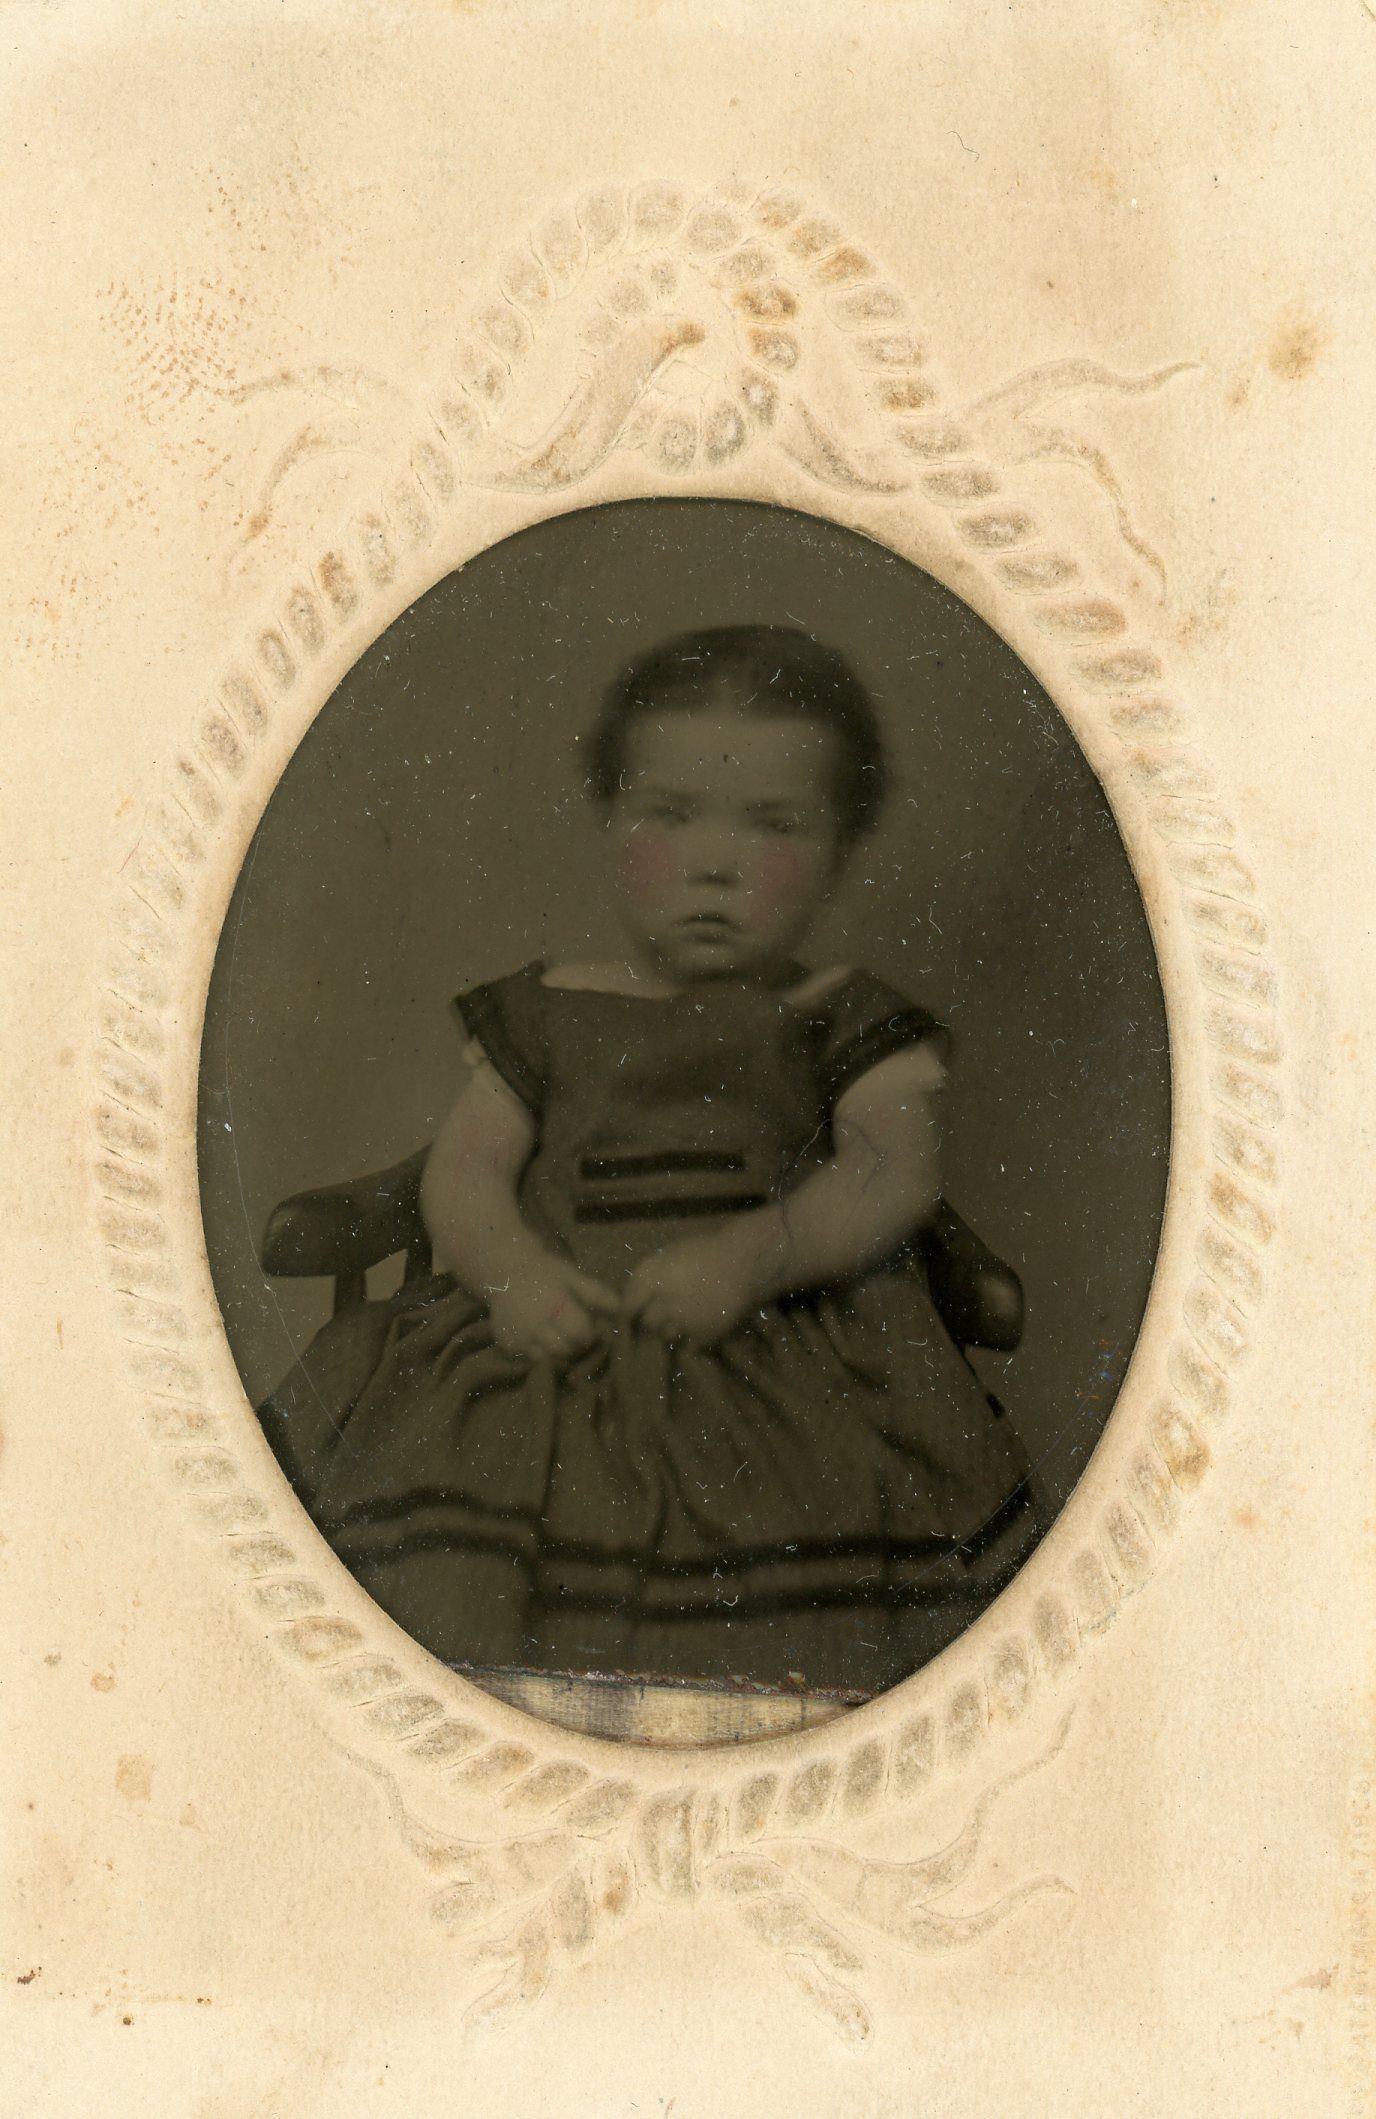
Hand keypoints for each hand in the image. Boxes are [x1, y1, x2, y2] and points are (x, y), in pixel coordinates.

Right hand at [487, 1252, 618, 1362]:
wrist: (503, 1270)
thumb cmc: (544, 1271)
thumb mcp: (571, 1275)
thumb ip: (595, 1292)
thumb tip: (621, 1309)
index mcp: (553, 1305)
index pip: (581, 1334)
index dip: (589, 1332)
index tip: (589, 1325)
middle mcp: (534, 1325)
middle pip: (566, 1350)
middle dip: (576, 1345)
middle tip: (575, 1333)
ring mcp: (518, 1337)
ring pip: (549, 1360)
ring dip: (559, 1353)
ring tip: (559, 1336)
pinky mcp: (507, 1346)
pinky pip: (530, 1360)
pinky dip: (541, 1355)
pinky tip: (542, 1339)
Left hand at [622, 1231, 762, 1348]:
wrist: (746, 1261)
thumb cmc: (705, 1253)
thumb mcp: (669, 1255)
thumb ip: (648, 1278)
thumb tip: (628, 1302)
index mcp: (653, 1276)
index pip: (627, 1306)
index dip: (627, 1313)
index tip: (631, 1317)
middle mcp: (664, 1300)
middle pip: (647, 1323)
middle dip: (653, 1320)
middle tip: (664, 1314)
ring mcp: (684, 1321)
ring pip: (666, 1336)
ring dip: (672, 1330)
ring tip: (686, 1318)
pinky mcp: (704, 1335)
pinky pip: (689, 1346)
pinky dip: (692, 1340)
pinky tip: (701, 1324)